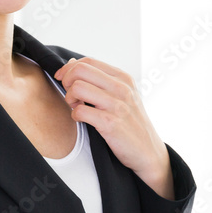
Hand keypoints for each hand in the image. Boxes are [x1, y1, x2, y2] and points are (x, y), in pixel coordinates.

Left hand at [53, 57, 173, 199]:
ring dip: (70, 99)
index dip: (69, 69)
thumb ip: (99, 80)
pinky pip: (79, 111)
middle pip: (80, 70)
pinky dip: (75, 115)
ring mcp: (117, 105)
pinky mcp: (111, 123)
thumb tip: (71, 64)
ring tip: (77, 107)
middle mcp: (122, 88)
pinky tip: (83, 120)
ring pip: (77, 88)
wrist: (148, 151)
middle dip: (67, 82)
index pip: (88, 61)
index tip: (63, 80)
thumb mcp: (122, 95)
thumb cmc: (131, 123)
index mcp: (124, 78)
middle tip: (71, 96)